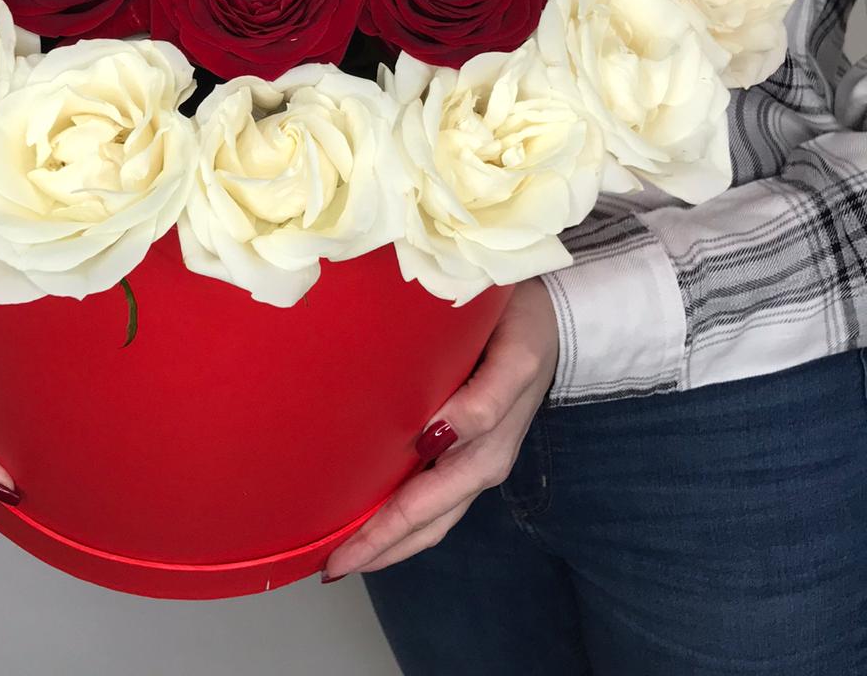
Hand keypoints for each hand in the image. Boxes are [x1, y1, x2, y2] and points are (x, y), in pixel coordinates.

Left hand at [323, 278, 557, 578]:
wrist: (555, 316)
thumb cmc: (526, 330)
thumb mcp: (513, 359)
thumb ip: (485, 400)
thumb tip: (438, 434)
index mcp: (486, 452)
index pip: (423, 508)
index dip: (382, 534)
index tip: (341, 553)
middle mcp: (479, 465)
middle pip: (424, 524)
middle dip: (378, 549)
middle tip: (329, 567)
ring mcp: (476, 459)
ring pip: (429, 517)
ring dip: (390, 539)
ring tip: (346, 551)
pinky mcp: (472, 447)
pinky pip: (436, 493)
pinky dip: (405, 513)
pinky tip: (377, 511)